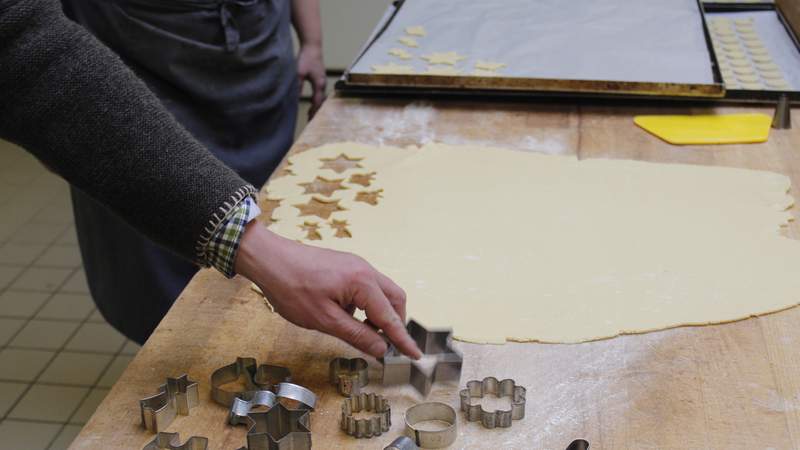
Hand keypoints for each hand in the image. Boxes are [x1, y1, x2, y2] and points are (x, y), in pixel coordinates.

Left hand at [235, 221, 421, 359]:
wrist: (268, 258)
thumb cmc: (291, 288)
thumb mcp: (324, 320)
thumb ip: (356, 335)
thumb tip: (382, 348)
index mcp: (363, 283)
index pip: (390, 317)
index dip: (403, 338)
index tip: (416, 354)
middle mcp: (365, 270)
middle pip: (394, 299)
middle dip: (395, 322)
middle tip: (386, 344)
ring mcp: (355, 265)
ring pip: (381, 292)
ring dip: (379, 314)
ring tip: (362, 332)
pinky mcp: (345, 265)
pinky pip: (366, 287)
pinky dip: (365, 304)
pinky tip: (346, 316)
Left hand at [296, 44, 326, 118]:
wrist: (312, 45)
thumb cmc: (306, 58)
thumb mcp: (298, 73)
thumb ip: (297, 86)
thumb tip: (293, 98)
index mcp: (318, 84)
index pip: (317, 102)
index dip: (314, 112)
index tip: (310, 120)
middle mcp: (322, 83)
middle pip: (321, 102)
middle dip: (317, 111)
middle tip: (311, 120)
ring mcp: (322, 80)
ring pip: (321, 97)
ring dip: (317, 105)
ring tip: (312, 114)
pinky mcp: (320, 77)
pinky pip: (320, 92)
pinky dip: (317, 99)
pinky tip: (314, 101)